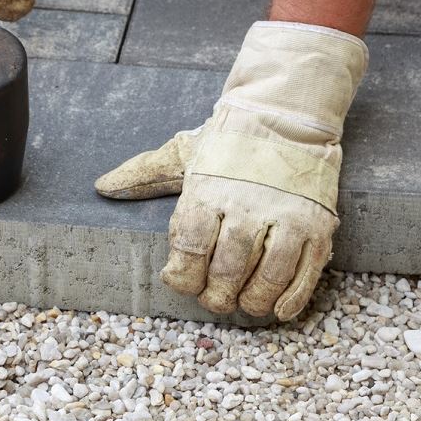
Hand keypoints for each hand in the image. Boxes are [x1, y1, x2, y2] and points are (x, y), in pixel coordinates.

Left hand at [95, 22, 368, 320]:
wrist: (286, 112)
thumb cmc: (229, 140)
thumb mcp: (183, 153)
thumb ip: (144, 174)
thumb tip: (103, 187)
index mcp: (208, 190)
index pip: (190, 248)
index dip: (183, 275)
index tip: (180, 279)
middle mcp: (246, 205)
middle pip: (227, 268)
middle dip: (216, 294)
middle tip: (213, 299)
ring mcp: (286, 215)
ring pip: (268, 276)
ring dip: (252, 299)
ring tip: (243, 302)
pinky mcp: (318, 224)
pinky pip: (306, 272)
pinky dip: (291, 298)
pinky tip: (276, 308)